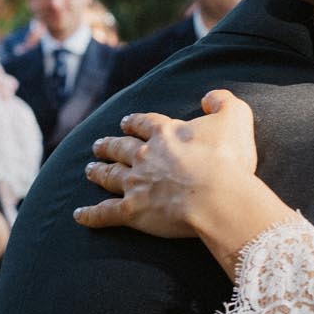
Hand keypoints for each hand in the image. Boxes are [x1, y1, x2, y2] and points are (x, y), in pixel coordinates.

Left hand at [75, 89, 265, 244]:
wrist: (217, 196)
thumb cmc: (227, 159)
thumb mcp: (235, 118)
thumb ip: (223, 101)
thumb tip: (209, 98)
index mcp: (166, 133)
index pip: (144, 123)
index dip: (134, 122)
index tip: (126, 122)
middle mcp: (145, 155)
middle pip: (120, 148)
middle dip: (109, 146)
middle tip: (98, 145)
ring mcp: (135, 183)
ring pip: (110, 175)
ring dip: (98, 171)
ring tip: (90, 169)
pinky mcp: (132, 211)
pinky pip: (105, 213)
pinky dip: (90, 215)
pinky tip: (78, 215)